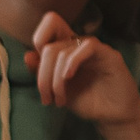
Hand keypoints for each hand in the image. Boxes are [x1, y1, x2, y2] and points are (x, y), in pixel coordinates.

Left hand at [26, 11, 139, 139]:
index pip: (50, 23)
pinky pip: (87, 47)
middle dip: (43, 75)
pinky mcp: (109, 54)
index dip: (38, 39)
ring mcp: (94, 49)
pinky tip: (69, 78)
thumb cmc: (86, 101)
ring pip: (63, 50)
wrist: (111, 116)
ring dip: (56, 80)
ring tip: (60, 100)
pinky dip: (72, 63)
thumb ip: (42, 73)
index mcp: (66, 48)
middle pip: (49, 46)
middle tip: (47, 98)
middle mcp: (79, 45)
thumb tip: (27, 55)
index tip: (37, 70)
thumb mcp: (56, 89)